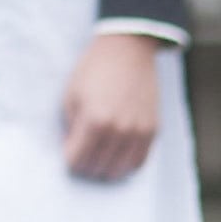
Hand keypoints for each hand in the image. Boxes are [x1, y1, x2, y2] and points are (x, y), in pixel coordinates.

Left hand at [62, 30, 164, 180]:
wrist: (127, 51)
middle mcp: (119, 130)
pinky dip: (125, 166)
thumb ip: (70, 128)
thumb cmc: (93, 71)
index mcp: (94, 120)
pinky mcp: (153, 130)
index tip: (66, 155)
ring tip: (97, 160)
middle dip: (85, 167)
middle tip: (80, 158)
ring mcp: (139, 132)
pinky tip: (115, 159)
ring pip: (120, 170)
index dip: (69, 161)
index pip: (77, 159)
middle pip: (98, 168)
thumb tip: (72, 151)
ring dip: (105, 169)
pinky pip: (139, 162)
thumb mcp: (70, 95)